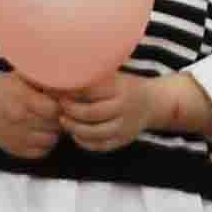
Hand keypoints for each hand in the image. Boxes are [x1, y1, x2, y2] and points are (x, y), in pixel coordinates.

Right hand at [0, 71, 72, 161]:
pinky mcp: (17, 150)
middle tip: (58, 110)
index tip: (63, 100)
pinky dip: (45, 143)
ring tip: (48, 120)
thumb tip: (71, 76)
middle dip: (60, 118)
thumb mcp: (22, 75)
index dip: (63, 105)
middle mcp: (19, 119)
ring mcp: (17, 137)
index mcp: (22, 98)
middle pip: (55, 124)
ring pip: (51, 139)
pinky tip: (40, 131)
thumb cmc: (6, 88)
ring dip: (54, 131)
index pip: (55, 108)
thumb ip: (45, 77)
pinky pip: (43, 151)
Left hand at [56, 68, 201, 153]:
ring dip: (75, 128)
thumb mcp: (114, 74)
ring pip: (95, 133)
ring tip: (63, 121)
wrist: (153, 102)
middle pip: (92, 113)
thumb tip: (61, 65)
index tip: (58, 88)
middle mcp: (123, 107)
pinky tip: (75, 133)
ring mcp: (124, 125)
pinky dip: (84, 142)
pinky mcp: (123, 140)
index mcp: (120, 87)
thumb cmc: (125, 85)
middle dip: (71, 111)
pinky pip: (101, 146)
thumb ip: (93, 72)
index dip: (72, 91)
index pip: (92, 90)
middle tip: (59, 105)